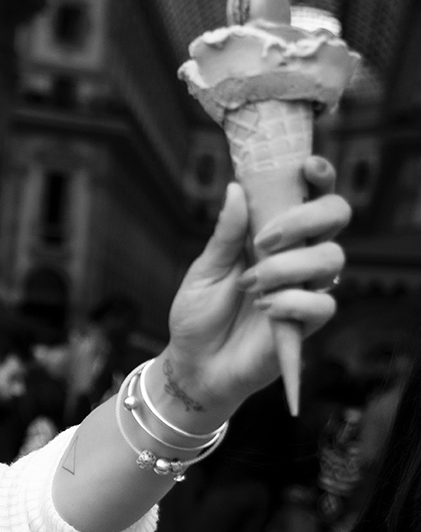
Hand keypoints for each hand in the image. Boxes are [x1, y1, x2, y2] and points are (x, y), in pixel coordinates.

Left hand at [161, 157, 349, 421]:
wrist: (195, 363)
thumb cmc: (199, 313)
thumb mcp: (205, 269)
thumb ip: (225, 233)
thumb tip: (236, 188)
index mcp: (275, 234)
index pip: (310, 195)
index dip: (318, 176)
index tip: (305, 168)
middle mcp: (298, 255)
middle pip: (336, 216)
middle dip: (305, 219)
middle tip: (263, 240)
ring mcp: (307, 287)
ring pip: (332, 259)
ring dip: (287, 267)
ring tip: (249, 287)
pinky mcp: (309, 322)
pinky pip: (323, 303)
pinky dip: (291, 302)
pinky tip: (264, 309)